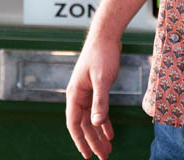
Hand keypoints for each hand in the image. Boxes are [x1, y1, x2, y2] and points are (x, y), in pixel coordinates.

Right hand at [64, 38, 119, 158]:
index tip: (87, 156)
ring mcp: (86, 92)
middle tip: (104, 157)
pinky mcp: (95, 88)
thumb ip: (100, 102)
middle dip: (92, 141)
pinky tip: (109, 133)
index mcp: (75, 94)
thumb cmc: (102, 54)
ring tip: (107, 150)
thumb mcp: (102, 79)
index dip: (80, 141)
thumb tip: (97, 124)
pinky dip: (103, 122)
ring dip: (98, 134)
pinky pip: (98, 110)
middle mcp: (78, 95)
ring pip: (91, 119)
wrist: (105, 36)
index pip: (74, 123)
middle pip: (84, 124)